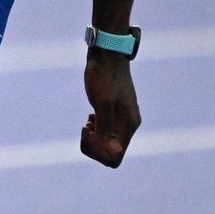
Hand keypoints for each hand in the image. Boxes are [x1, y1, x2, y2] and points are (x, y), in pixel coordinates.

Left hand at [79, 49, 139, 167]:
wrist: (107, 56)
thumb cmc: (104, 78)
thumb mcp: (102, 103)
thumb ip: (107, 128)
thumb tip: (113, 153)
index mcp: (129, 126)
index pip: (115, 156)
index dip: (98, 152)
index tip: (90, 134)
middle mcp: (128, 125)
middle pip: (110, 152)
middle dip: (94, 145)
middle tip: (85, 128)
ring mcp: (121, 119)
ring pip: (106, 142)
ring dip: (93, 138)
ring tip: (88, 124)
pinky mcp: (113, 112)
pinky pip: (105, 131)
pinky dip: (94, 129)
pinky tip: (90, 118)